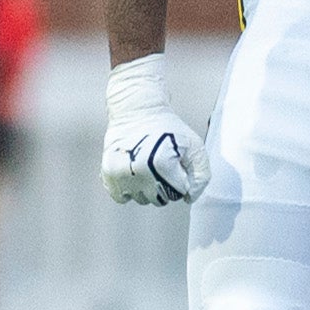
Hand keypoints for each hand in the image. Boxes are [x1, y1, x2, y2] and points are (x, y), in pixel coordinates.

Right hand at [103, 54, 208, 205]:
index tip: (175, 161)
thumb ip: (201, 175)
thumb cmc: (168, 128)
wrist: (137, 110)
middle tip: (161, 163)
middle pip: (160, 199)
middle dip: (165, 185)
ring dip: (147, 188)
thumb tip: (189, 197)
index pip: (179, 192)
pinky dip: (128, 190)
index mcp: (162, 165)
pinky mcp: (108, 174)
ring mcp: (122, 175)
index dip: (181, 177)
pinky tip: (134, 172)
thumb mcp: (195, 146)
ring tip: (147, 164)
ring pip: (142, 199)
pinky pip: (122, 198)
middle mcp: (140, 172)